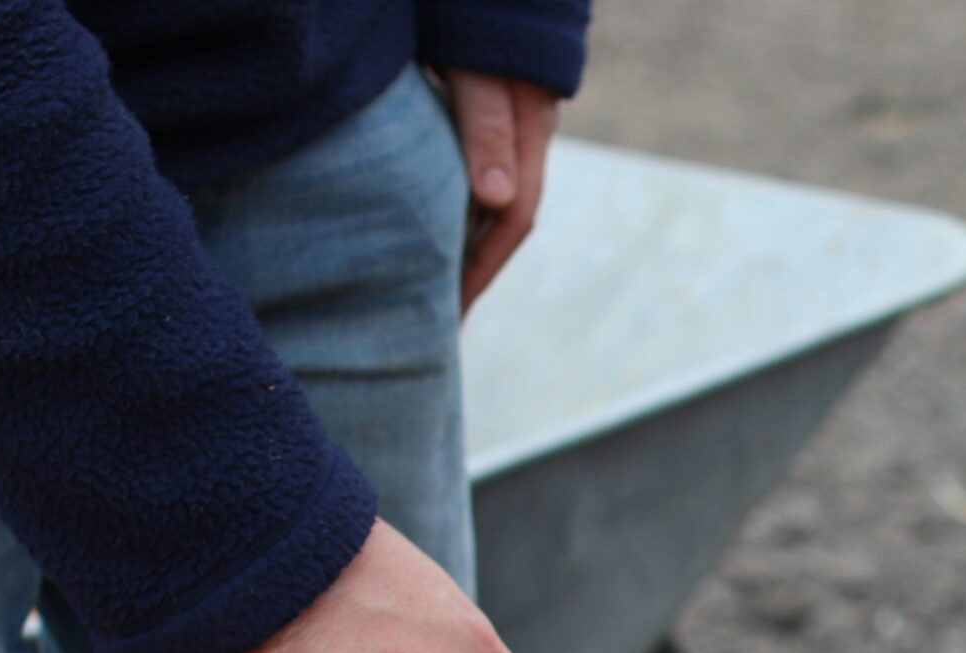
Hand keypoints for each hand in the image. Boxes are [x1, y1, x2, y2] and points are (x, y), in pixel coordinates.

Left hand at [443, 69, 560, 310]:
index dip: (482, 268)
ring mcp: (513, 127)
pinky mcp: (492, 111)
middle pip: (507, 218)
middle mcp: (528, 138)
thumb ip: (487, 132)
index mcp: (531, 137)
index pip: (513, 220)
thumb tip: (497, 200)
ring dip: (468, 237)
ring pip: (494, 197)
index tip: (453, 310)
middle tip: (442, 311)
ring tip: (434, 274)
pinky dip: (460, 204)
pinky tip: (435, 216)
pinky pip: (478, 174)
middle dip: (477, 267)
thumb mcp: (478, 79)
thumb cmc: (477, 27)